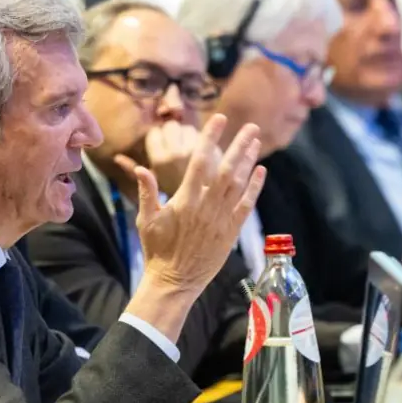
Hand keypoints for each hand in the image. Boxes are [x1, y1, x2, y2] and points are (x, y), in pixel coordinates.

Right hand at [119, 114, 265, 295]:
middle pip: (227, 169)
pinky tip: (261, 172)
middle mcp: (206, 206)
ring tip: (255, 142)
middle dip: (239, 145)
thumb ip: (147, 193)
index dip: (210, 138)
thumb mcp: (146, 221)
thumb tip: (141, 168)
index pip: (199, 161)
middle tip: (251, 126)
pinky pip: (246, 205)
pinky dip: (255, 188)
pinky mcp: (230, 232)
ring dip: (249, 161)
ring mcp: (221, 219)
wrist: (174, 282)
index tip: (219, 120)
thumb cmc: (157, 251)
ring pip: (239, 184)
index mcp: (185, 200)